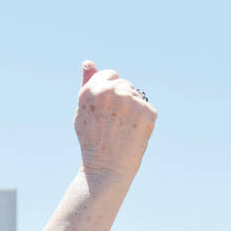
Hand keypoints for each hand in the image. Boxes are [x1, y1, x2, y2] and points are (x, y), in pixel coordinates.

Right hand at [74, 61, 156, 184]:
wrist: (106, 168)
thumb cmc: (92, 140)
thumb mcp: (83, 110)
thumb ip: (86, 84)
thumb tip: (87, 62)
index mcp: (94, 88)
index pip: (111, 75)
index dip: (109, 93)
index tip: (106, 111)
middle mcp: (112, 91)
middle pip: (125, 84)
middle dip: (122, 101)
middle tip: (114, 124)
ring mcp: (131, 100)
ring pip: (137, 96)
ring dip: (133, 109)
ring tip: (123, 129)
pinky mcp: (147, 111)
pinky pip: (148, 109)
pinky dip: (144, 121)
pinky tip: (133, 133)